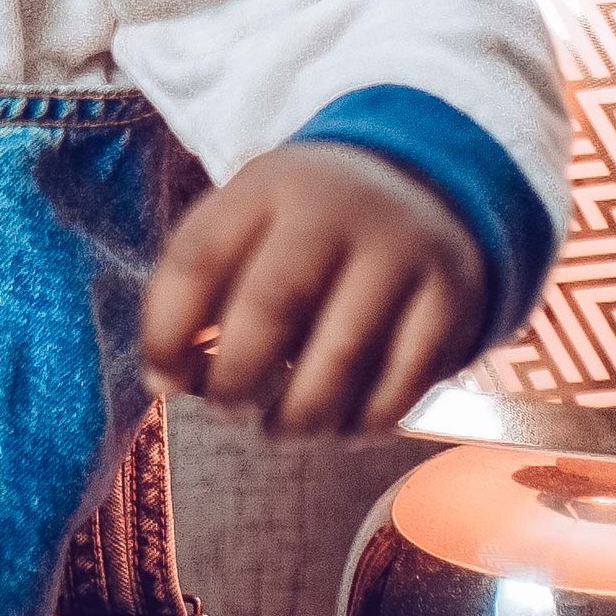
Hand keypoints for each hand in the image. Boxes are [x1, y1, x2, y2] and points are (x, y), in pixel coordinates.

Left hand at [140, 143, 486, 437]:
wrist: (422, 192)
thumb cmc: (304, 230)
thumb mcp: (249, 222)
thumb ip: (201, 286)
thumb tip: (168, 377)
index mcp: (268, 187)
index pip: (198, 258)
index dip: (166, 331)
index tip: (163, 377)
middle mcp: (336, 210)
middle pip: (271, 305)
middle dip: (235, 379)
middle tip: (226, 409)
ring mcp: (401, 252)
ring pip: (341, 356)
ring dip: (299, 415)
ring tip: (279, 428)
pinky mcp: (451, 299)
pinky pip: (402, 384)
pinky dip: (362, 422)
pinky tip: (340, 426)